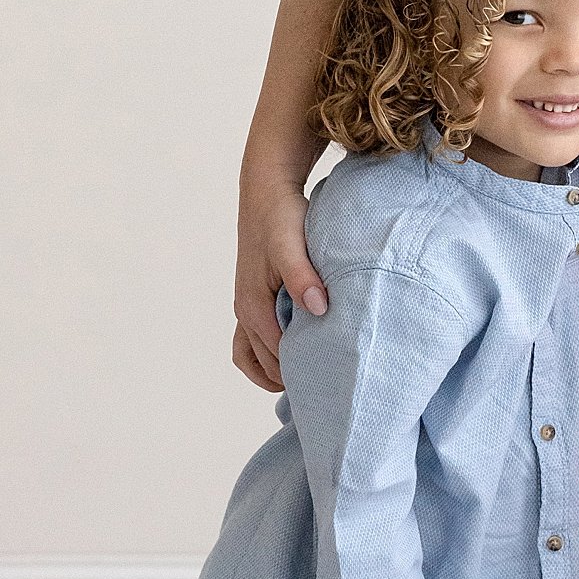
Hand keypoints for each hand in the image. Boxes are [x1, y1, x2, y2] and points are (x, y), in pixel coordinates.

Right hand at [234, 169, 327, 391]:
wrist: (267, 191)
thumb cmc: (281, 216)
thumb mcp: (292, 245)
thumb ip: (303, 277)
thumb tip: (318, 309)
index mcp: (252, 304)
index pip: (276, 356)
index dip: (302, 372)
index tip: (333, 381)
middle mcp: (246, 311)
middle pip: (266, 363)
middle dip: (293, 377)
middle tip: (331, 387)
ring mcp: (248, 307)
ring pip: (255, 358)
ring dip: (278, 371)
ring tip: (313, 378)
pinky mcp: (256, 299)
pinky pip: (255, 342)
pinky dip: (271, 357)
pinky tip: (300, 355)